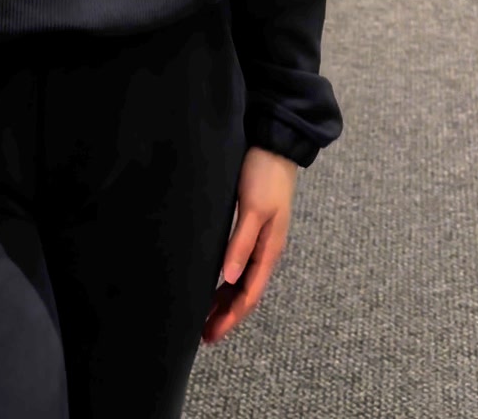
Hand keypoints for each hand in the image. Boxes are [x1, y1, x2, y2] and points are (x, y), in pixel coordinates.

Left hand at [201, 145, 298, 345]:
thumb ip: (241, 242)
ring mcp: (259, 239)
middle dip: (226, 315)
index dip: (230, 317)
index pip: (248, 295)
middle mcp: (265, 250)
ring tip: (204, 315)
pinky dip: (226, 279)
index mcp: (269, 250)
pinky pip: (239, 263)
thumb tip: (229, 278)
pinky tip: (214, 281)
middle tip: (203, 334)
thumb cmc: (265, 174)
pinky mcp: (251, 226)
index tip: (210, 334)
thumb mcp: (253, 208)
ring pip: (241, 280)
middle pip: (245, 293)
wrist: (274, 142)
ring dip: (225, 300)